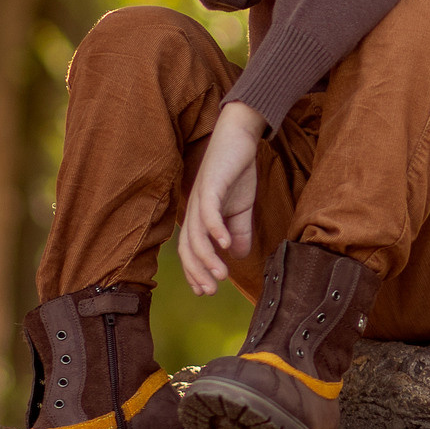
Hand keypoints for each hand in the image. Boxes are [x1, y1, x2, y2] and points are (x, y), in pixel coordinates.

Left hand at [176, 101, 264, 294]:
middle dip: (197, 272)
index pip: (189, 250)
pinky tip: (225, 244)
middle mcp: (194, 209)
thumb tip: (238, 256)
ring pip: (196, 234)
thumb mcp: (242, 209)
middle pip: (187, 247)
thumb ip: (239, 232)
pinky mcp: (210, 184)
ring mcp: (200, 197)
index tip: (205, 292)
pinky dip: (216, 229)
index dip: (194, 272)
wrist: (240, 136)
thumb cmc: (237, 171)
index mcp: (199, 217)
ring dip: (207, 257)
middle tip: (210, 291)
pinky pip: (209, 211)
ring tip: (221, 274)